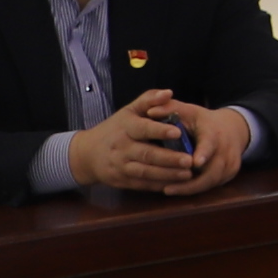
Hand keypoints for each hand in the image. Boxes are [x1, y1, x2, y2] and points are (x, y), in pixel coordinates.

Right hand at [64, 91, 197, 190]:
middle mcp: (122, 148)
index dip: (159, 131)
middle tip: (189, 160)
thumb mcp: (129, 110)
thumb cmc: (116, 128)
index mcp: (126, 128)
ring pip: (146, 172)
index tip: (178, 132)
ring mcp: (121, 166)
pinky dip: (159, 185)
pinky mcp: (122, 181)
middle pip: (147, 154)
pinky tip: (176, 184)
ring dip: (167, 174)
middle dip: (169, 158)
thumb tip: (169, 92)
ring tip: (188, 174)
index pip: (143, 129)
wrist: (87, 154)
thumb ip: (149, 100)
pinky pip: (142, 184)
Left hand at [164, 102, 252, 193]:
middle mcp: (226, 148)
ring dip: (190, 188)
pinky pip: (213, 185)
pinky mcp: (230, 173)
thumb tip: (150, 111)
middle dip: (191, 182)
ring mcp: (231, 162)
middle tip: (167, 188)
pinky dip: (195, 188)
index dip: (203, 153)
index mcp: (214, 131)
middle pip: (212, 170)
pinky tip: (179, 189)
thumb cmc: (202, 120)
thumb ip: (168, 109)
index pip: (210, 143)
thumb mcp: (187, 111)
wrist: (232, 128)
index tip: (193, 163)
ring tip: (168, 190)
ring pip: (212, 181)